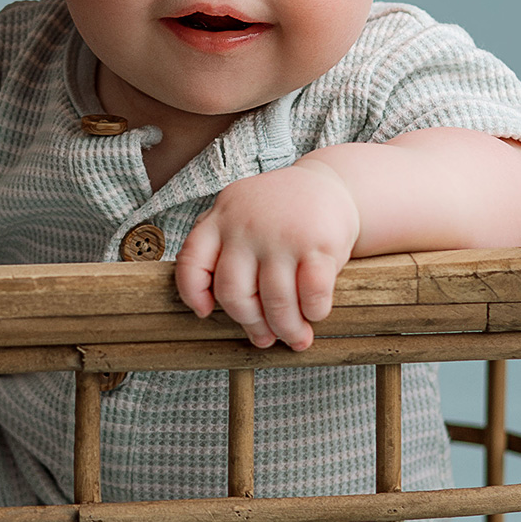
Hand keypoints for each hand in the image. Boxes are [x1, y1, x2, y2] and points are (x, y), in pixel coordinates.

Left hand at [175, 161, 359, 350]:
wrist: (329, 183)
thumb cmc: (278, 211)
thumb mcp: (238, 212)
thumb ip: (219, 248)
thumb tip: (208, 309)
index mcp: (221, 219)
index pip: (191, 262)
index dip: (192, 294)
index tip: (204, 312)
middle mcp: (246, 226)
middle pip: (234, 295)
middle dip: (252, 324)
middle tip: (265, 338)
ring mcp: (283, 235)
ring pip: (276, 303)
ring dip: (287, 330)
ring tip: (296, 338)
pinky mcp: (320, 244)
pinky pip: (312, 295)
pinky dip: (314, 313)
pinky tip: (315, 313)